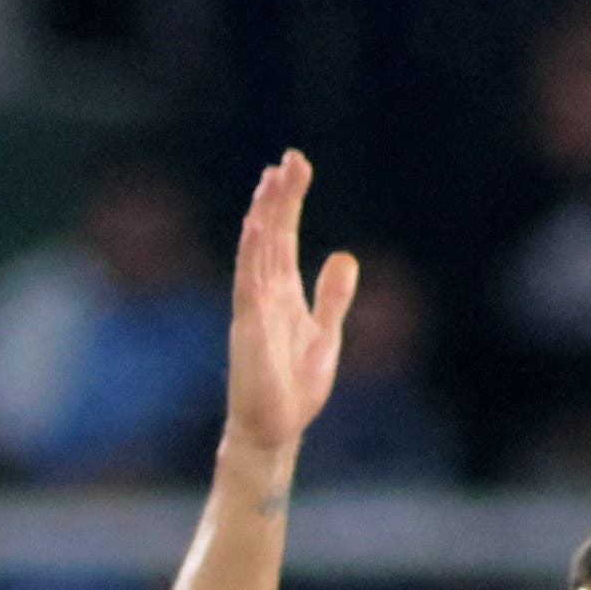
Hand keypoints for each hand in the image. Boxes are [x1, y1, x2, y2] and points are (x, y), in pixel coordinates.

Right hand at [219, 149, 354, 476]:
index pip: (284, 237)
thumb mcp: (325, 334)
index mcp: (282, 293)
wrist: (276, 430)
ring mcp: (253, 307)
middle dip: (279, 197)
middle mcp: (264, 294)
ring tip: (271, 179)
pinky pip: (247, 282)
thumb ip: (332, 296)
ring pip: (257, 250)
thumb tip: (343, 256)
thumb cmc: (294, 389)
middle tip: (289, 159)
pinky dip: (251, 252)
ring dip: (264, 214)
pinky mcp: (249, 326)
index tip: (295, 167)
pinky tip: (256, 225)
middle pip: (271, 235)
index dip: (289, 201)